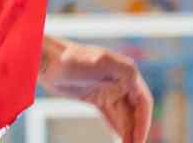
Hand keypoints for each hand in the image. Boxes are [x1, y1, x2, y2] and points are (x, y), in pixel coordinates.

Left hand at [39, 37, 153, 142]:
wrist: (48, 60)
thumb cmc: (71, 58)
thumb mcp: (96, 60)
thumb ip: (117, 67)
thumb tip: (133, 74)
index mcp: (127, 72)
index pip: (143, 101)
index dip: (144, 122)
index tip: (140, 140)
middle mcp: (122, 81)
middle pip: (135, 111)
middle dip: (136, 130)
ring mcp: (109, 90)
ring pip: (124, 115)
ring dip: (127, 131)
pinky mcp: (97, 97)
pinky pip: (111, 115)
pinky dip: (117, 127)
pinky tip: (119, 138)